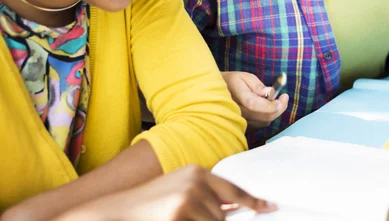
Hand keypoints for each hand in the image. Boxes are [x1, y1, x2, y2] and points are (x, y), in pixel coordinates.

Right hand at [55, 165, 275, 220]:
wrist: (120, 209)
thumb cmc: (153, 203)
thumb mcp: (181, 190)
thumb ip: (207, 196)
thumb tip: (235, 208)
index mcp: (198, 172)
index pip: (233, 189)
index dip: (252, 201)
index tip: (268, 207)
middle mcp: (196, 181)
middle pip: (223, 216)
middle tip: (187, 215)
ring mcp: (187, 198)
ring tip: (175, 216)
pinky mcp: (179, 214)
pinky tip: (173, 218)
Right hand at [221, 71, 288, 128]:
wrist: (218, 93)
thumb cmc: (233, 82)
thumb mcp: (245, 77)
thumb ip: (257, 85)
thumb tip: (269, 92)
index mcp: (238, 97)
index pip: (255, 105)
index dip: (272, 104)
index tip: (283, 97)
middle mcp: (238, 112)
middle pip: (264, 116)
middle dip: (279, 107)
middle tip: (284, 97)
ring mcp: (240, 121)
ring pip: (264, 121)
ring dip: (273, 112)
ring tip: (272, 100)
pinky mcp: (244, 126)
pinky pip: (261, 124)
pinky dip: (267, 116)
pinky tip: (265, 107)